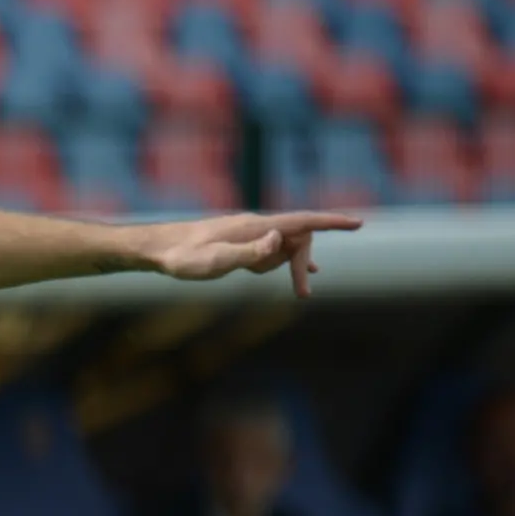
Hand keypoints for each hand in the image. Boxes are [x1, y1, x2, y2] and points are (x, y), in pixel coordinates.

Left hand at [133, 209, 354, 299]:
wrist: (156, 250)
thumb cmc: (182, 257)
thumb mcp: (214, 260)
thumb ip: (249, 252)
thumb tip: (276, 239)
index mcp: (253, 227)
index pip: (300, 221)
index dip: (330, 222)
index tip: (358, 223)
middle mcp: (254, 226)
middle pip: (296, 239)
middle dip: (304, 264)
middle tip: (303, 293)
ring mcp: (248, 235)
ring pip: (284, 248)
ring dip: (292, 267)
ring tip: (294, 289)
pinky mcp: (240, 244)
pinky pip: (273, 252)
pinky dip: (287, 262)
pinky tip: (304, 271)